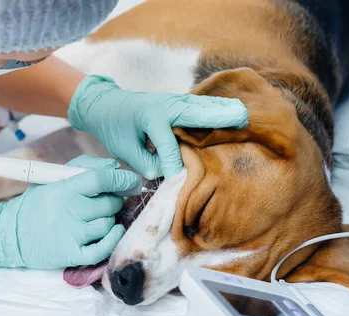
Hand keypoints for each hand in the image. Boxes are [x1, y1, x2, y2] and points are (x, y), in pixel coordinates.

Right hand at [0, 156, 140, 269]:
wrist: (11, 234)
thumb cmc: (38, 203)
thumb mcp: (54, 179)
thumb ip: (84, 167)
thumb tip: (114, 167)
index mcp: (64, 188)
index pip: (100, 179)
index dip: (121, 179)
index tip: (130, 181)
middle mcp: (68, 210)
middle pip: (109, 203)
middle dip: (114, 201)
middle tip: (106, 202)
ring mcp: (70, 234)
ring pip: (108, 224)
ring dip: (110, 220)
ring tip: (99, 217)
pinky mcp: (71, 254)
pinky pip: (103, 249)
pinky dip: (113, 240)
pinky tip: (114, 231)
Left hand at [68, 75, 248, 178]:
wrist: (106, 104)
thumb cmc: (115, 128)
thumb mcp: (124, 150)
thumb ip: (146, 162)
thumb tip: (167, 172)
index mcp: (149, 117)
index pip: (168, 145)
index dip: (174, 165)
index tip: (181, 181)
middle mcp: (165, 105)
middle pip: (195, 112)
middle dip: (217, 117)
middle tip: (241, 118)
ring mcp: (173, 100)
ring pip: (201, 106)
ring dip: (222, 109)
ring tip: (242, 112)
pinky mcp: (178, 102)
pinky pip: (200, 105)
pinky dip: (215, 107)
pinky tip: (231, 109)